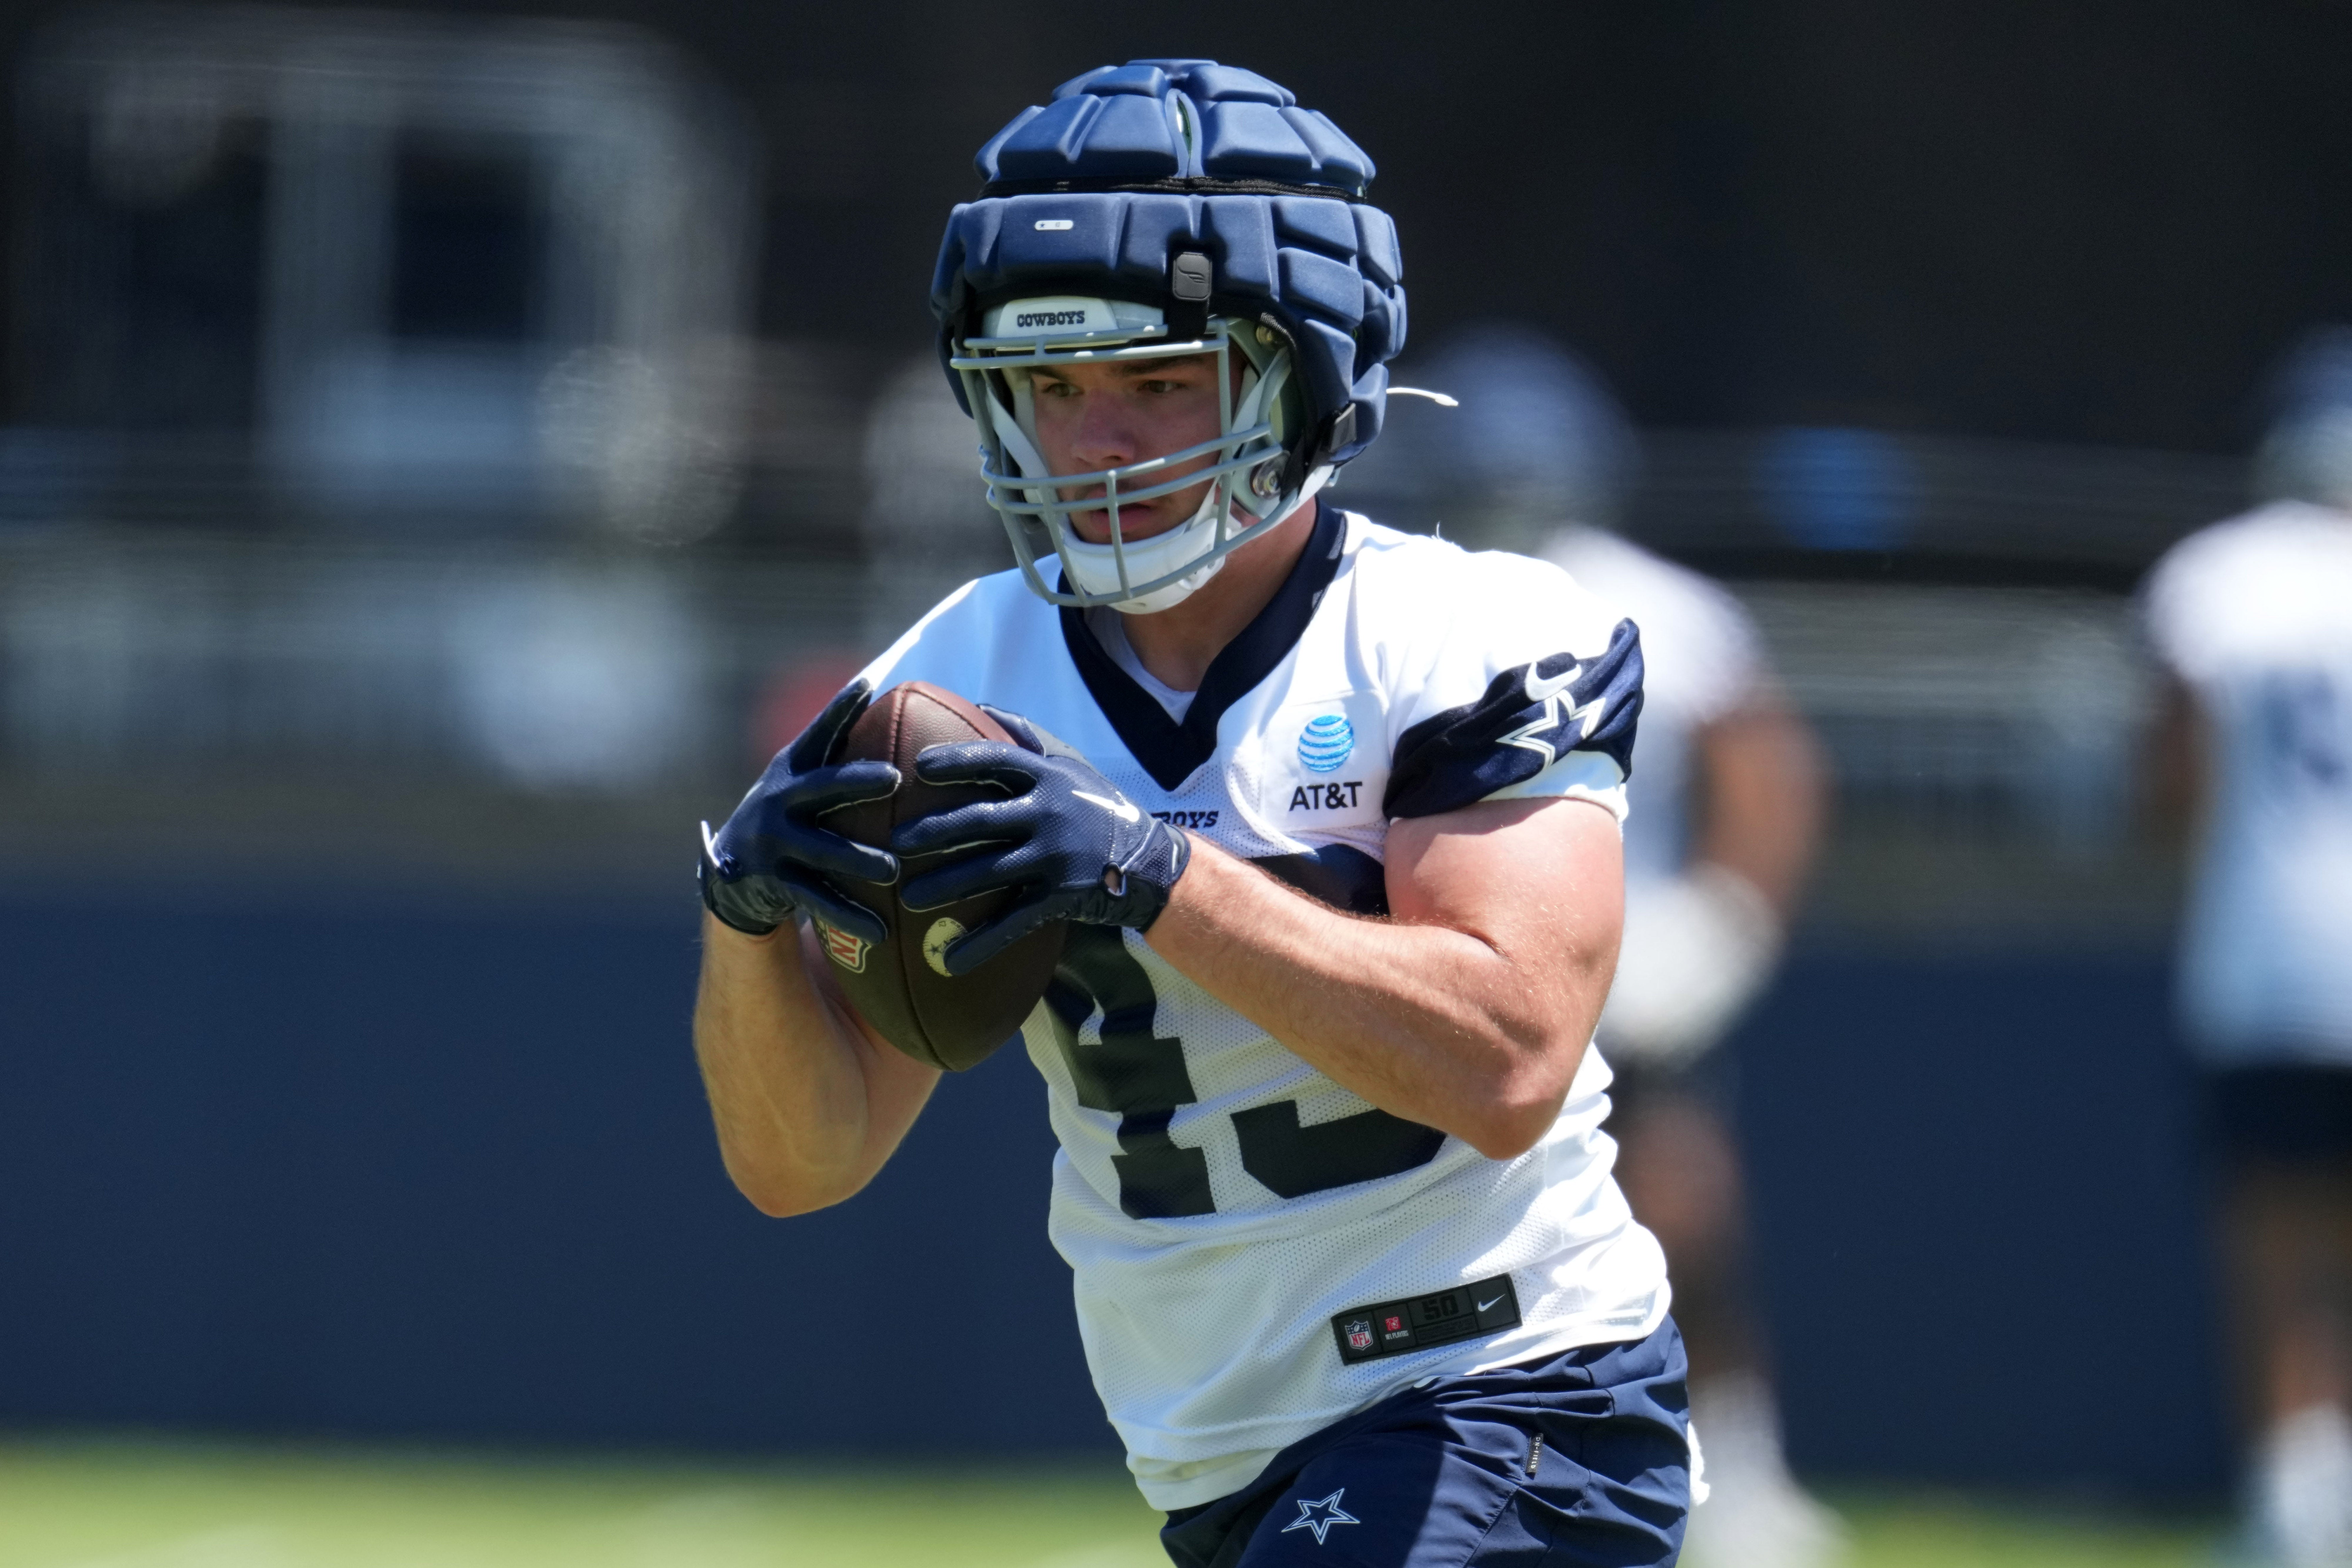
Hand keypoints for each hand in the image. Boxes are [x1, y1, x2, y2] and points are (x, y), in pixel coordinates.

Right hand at [699, 679, 899, 939]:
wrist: (732, 871)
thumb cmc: (790, 817)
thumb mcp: (804, 782)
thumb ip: (840, 755)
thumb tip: (895, 709)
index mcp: (793, 768)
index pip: (820, 732)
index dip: (841, 707)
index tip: (869, 683)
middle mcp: (779, 798)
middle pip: (822, 786)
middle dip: (856, 781)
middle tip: (894, 778)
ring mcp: (773, 841)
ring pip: (822, 850)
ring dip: (858, 859)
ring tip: (893, 871)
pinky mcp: (773, 880)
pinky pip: (817, 899)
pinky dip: (850, 915)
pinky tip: (882, 930)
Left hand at [890, 706, 1190, 973]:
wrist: (1152, 863)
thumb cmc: (1098, 807)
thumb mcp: (1071, 765)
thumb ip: (1027, 737)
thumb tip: (980, 704)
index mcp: (1047, 777)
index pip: (995, 759)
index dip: (956, 761)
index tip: (918, 767)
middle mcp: (1050, 812)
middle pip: (980, 819)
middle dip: (934, 831)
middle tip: (896, 844)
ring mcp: (1056, 856)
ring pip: (988, 872)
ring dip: (944, 887)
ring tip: (906, 899)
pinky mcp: (1062, 897)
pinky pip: (1013, 922)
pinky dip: (980, 943)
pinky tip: (949, 960)